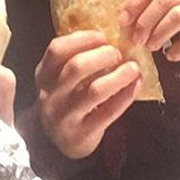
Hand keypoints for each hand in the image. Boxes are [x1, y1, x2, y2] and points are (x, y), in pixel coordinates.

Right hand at [35, 31, 141, 158]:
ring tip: (133, 68)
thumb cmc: (66, 101)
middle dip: (102, 55)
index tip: (102, 36)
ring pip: (95, 91)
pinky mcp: (83, 133)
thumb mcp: (59, 80)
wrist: (60, 143)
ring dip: (118, 76)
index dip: (82, 39)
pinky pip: (108, 112)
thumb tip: (109, 35)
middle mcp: (50, 95)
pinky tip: (136, 84)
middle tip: (118, 53)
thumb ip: (74, 59)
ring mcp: (65, 116)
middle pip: (75, 67)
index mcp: (43, 75)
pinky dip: (126, 96)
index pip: (57, 50)